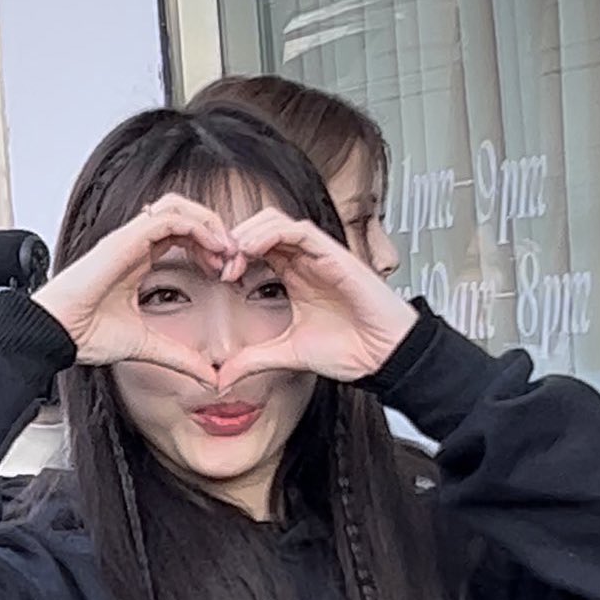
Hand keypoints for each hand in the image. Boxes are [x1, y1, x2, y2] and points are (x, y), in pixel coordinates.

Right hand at [34, 194, 234, 384]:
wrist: (56, 334)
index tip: (225, 274)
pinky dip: (196, 226)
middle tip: (234, 259)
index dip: (208, 249)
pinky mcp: (124, 240)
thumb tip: (209, 377)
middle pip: (183, 216)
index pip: (180, 237)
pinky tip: (215, 248)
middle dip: (214, 233)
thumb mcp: (148, 346)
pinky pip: (168, 217)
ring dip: (208, 224)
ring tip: (228, 248)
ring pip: (178, 209)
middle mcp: (133, 245)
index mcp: (137, 261)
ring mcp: (128, 239)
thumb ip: (179, 357)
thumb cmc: (85, 335)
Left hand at [218, 209, 417, 387]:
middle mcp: (306, 261)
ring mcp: (320, 255)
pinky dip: (271, 233)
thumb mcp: (288, 355)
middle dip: (233, 242)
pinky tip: (251, 251)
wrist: (385, 357)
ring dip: (248, 234)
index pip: (256, 250)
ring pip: (276, 222)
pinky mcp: (335, 254)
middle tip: (217, 264)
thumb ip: (254, 360)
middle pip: (260, 228)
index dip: (231, 257)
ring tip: (231, 258)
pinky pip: (299, 230)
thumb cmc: (351, 350)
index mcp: (295, 277)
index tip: (214, 278)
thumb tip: (222, 377)